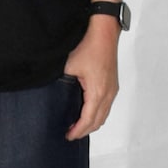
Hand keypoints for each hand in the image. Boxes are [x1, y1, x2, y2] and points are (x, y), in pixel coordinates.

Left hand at [63, 18, 120, 139]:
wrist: (104, 32)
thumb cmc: (88, 46)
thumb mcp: (69, 67)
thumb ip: (63, 84)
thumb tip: (55, 95)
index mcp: (97, 91)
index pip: (88, 119)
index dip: (78, 130)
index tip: (68, 135)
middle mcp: (108, 93)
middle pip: (98, 121)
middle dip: (85, 130)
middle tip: (71, 134)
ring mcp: (112, 89)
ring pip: (104, 114)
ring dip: (92, 123)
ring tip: (78, 126)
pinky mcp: (113, 84)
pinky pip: (106, 106)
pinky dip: (97, 114)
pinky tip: (87, 112)